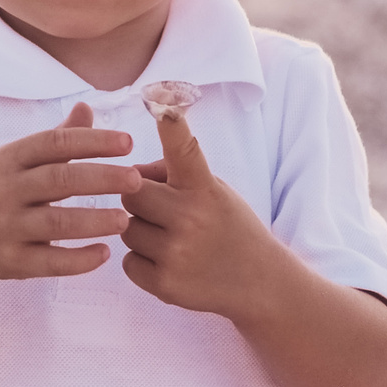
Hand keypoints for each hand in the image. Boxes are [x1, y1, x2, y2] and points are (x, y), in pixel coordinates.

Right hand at [0, 103, 140, 284]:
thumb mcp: (16, 162)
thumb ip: (55, 139)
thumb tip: (87, 107)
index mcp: (7, 159)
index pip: (53, 143)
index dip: (92, 141)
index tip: (128, 143)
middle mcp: (4, 190)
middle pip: (59, 180)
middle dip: (101, 178)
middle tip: (136, 179)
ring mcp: (5, 227)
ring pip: (57, 223)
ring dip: (95, 221)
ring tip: (126, 220)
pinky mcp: (10, 261)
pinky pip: (50, 262)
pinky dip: (79, 260)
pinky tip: (104, 254)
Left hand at [118, 106, 288, 316]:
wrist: (261, 283)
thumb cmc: (228, 225)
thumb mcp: (214, 190)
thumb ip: (174, 175)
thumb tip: (129, 172)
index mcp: (205, 188)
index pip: (185, 150)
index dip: (172, 125)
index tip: (163, 101)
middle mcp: (191, 218)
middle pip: (130, 192)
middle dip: (139, 198)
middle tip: (164, 210)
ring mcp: (177, 253)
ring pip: (125, 227)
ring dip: (141, 231)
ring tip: (173, 239)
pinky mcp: (166, 284)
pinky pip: (128, 261)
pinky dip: (142, 262)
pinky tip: (171, 263)